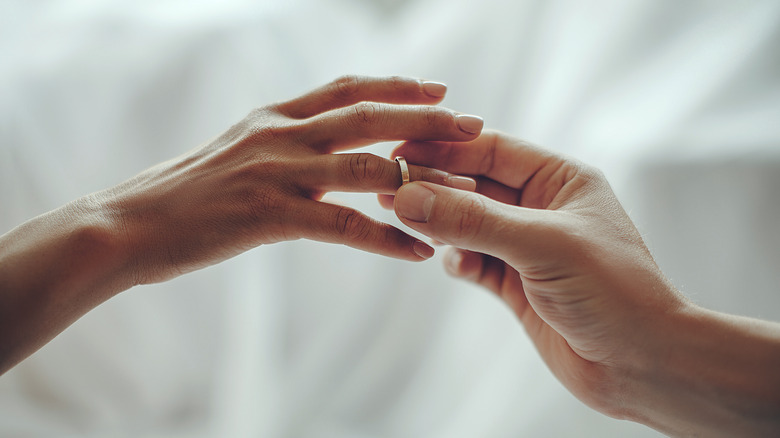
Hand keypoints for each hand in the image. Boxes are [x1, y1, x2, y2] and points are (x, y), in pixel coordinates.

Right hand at [0, 75, 483, 372]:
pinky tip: (418, 251)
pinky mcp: (268, 215)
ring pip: (363, 165)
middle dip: (425, 118)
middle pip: (367, 116)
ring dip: (418, 174)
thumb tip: (316, 145)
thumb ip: (278, 143)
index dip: (395, 86)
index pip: (346, 88)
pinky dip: (385, 238)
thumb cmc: (183, 194)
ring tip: (463, 183)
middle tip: (472, 121)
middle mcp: (279, 134)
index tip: (436, 87)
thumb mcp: (234, 152)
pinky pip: (342, 226)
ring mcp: (275, 172)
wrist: (127, 224)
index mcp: (274, 117)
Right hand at [389, 130, 684, 415]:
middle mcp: (541, 208)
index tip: (399, 153)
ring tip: (408, 224)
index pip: (490, 151)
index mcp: (560, 179)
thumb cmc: (614, 291)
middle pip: (472, 186)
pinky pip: (472, 261)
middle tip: (389, 189)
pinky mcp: (515, 284)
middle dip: (433, 187)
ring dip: (439, 224)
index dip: (443, 150)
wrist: (641, 365)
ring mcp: (526, 247)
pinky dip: (456, 260)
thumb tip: (409, 197)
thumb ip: (474, 220)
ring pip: (467, 224)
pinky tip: (453, 265)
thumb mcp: (542, 244)